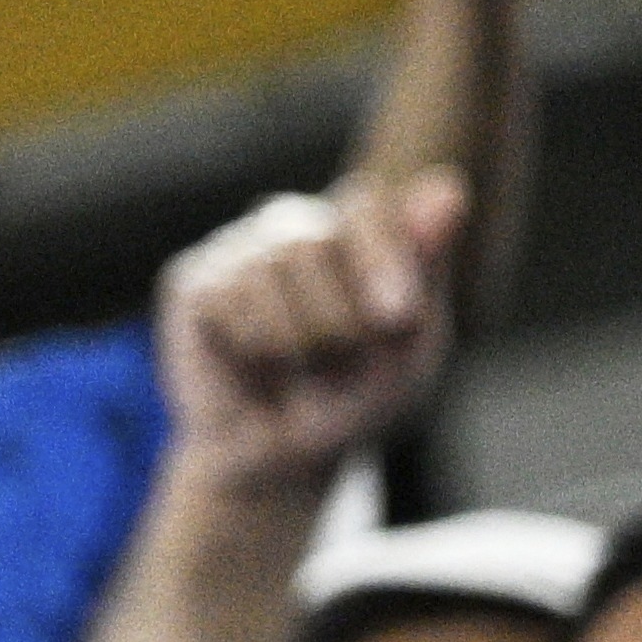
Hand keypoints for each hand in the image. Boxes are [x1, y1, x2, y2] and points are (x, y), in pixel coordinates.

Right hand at [149, 178, 463, 498]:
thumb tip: (450, 183)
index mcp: (357, 228)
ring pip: (266, 272)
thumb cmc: (355, 395)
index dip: (379, 257)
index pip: (365, 206)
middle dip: (337, 321)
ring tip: (296, 367)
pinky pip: (222, 298)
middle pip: (314, 243)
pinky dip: (249, 345)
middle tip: (338, 366)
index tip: (398, 318)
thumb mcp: (410, 342)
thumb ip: (427, 263)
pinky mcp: (191, 281)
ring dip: (294, 341)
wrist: (280, 458)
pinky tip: (250, 362)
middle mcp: (296, 224)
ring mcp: (239, 248)